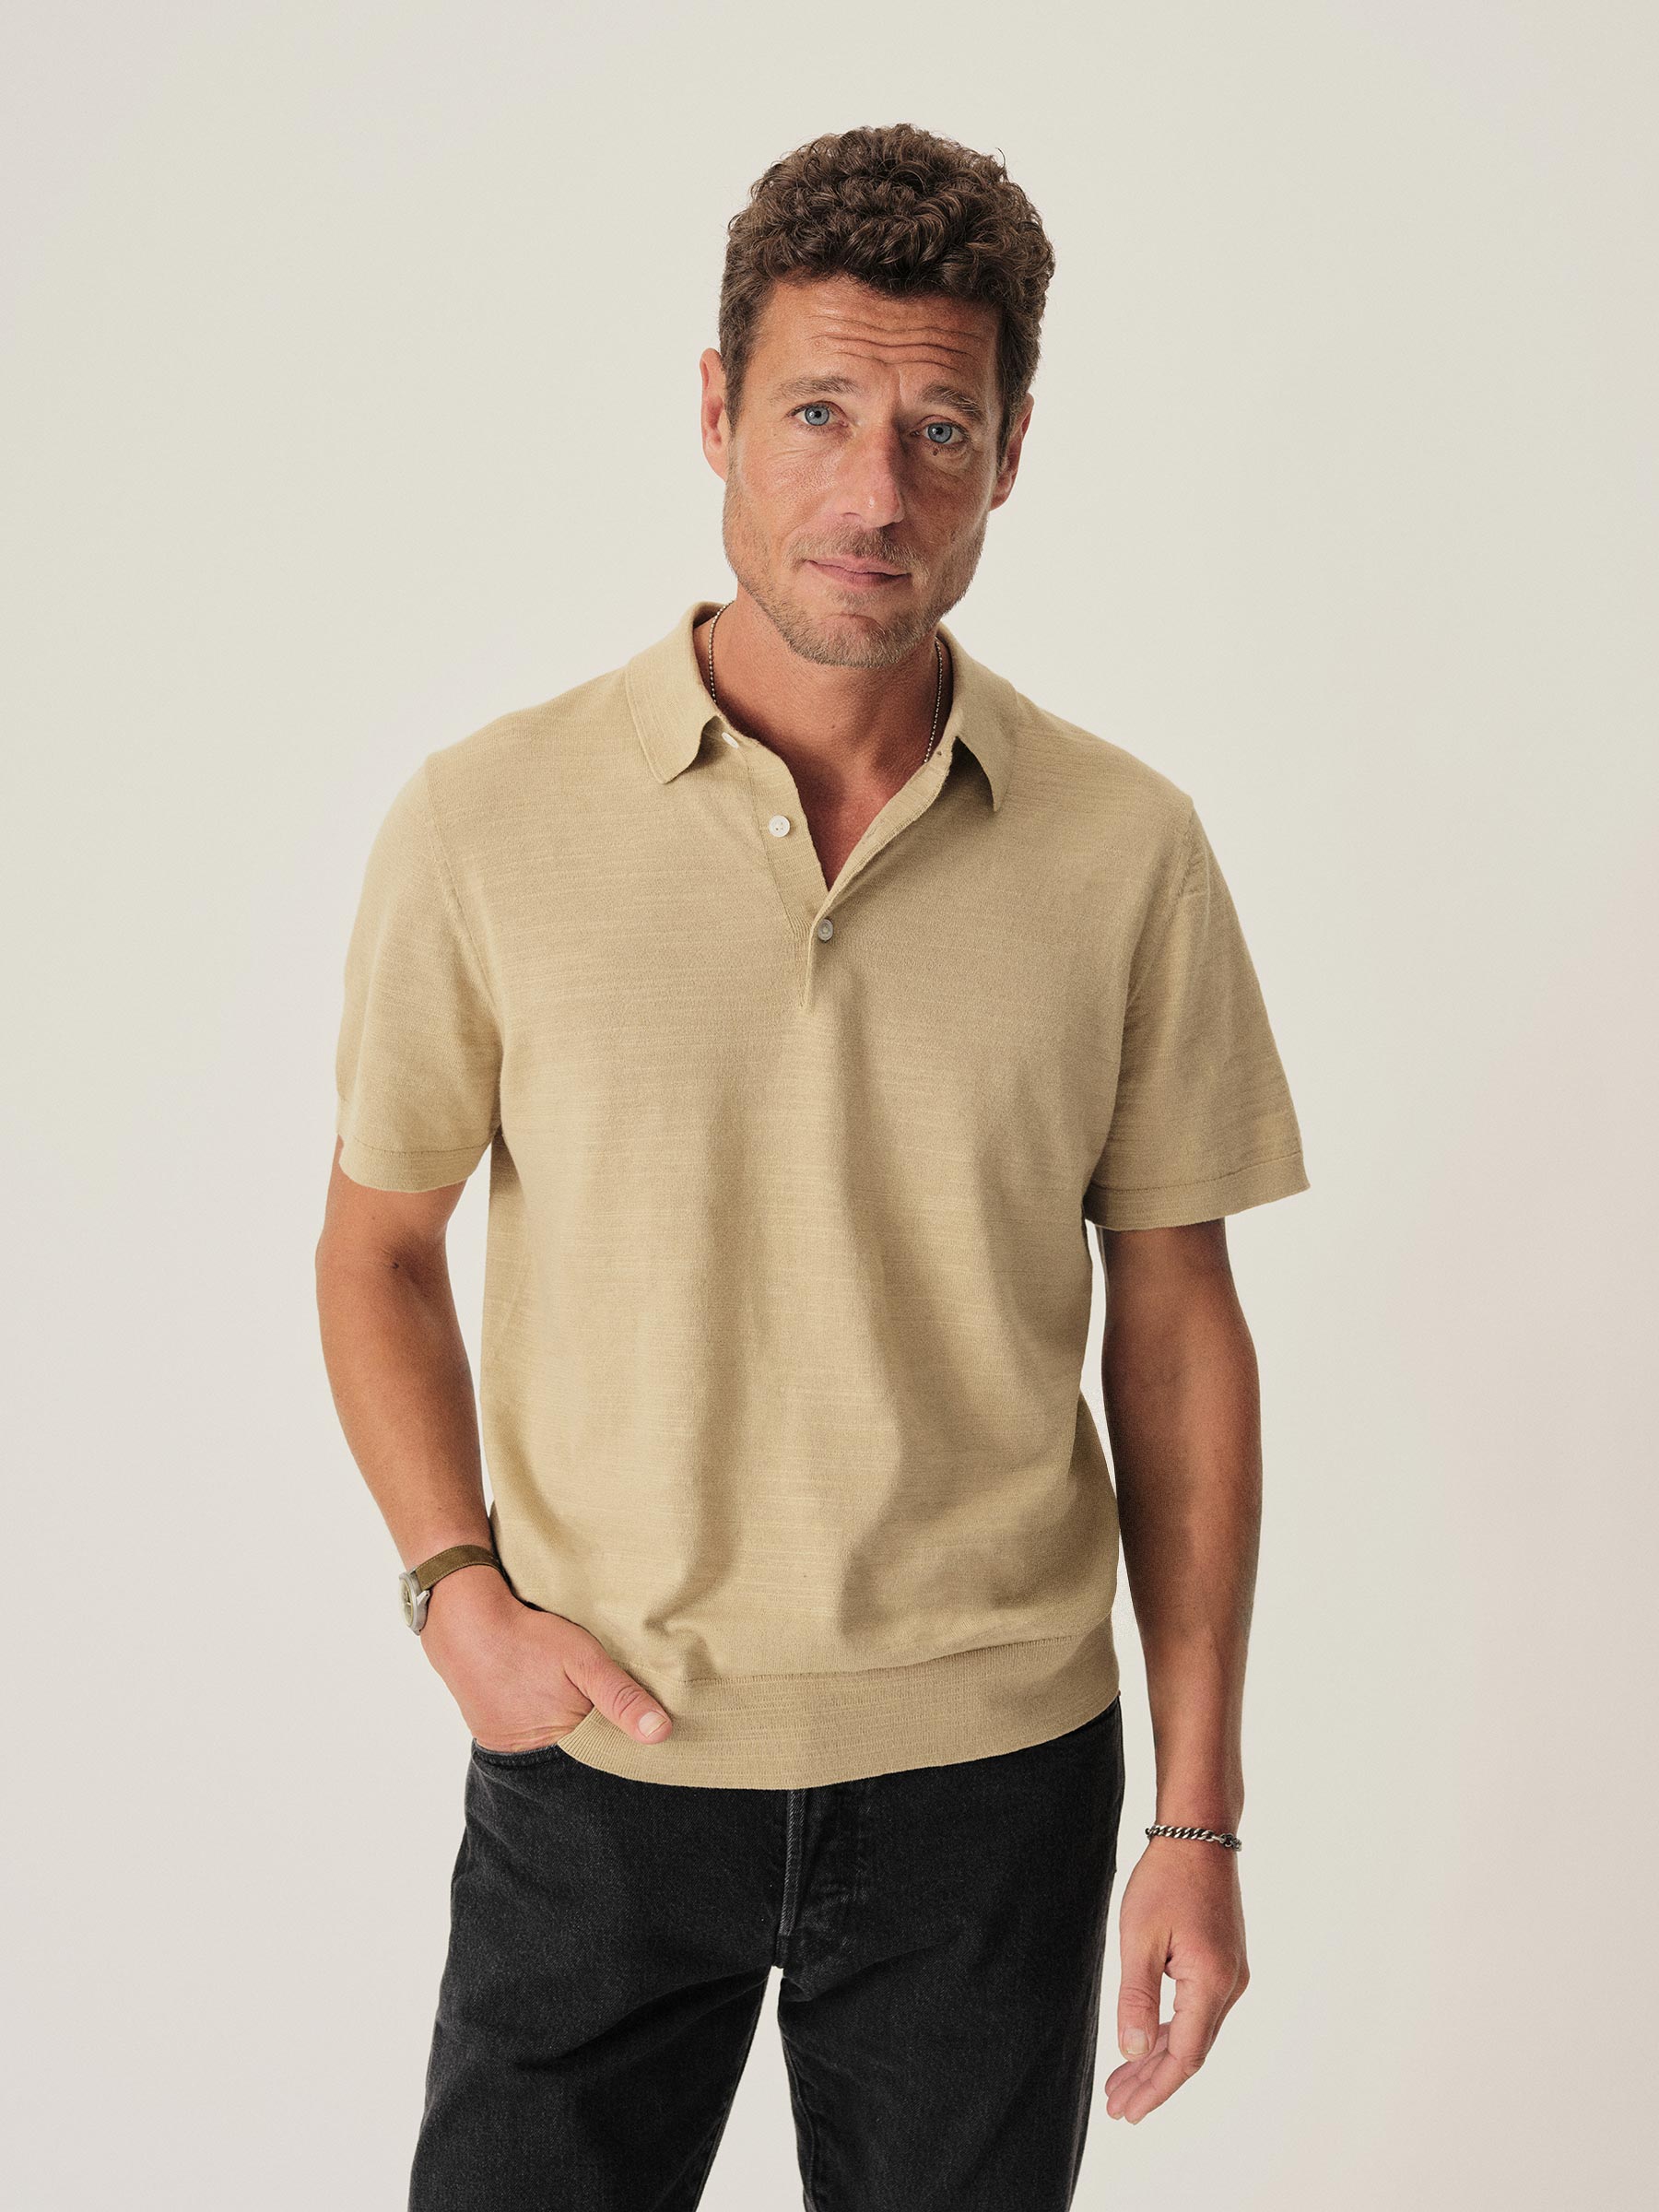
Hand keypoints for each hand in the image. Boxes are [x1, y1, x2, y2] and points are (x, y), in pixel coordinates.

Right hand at [420, 1566, 672, 1752]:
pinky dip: (539, 1720)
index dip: (622, 1736)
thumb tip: (660, 1733)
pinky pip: (526, 1736)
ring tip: (569, 1697)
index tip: (641, 1721)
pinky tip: (544, 1697)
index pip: (605, 1754)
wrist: (464, 1623)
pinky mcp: (491, 1733)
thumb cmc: (528, 1639)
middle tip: (602, 1702)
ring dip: (566, 1727)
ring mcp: (509, 1746)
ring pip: (553, 1745)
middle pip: (579, 1753)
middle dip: (595, 1733)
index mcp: (563, 1742)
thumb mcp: (585, 1660)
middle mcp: (534, 1755)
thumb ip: (621, 1697)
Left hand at [1103, 1837, 1248, 2123]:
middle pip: (1191, 2052)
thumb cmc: (1165, 1879)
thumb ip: (1137, 1997)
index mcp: (1210, 1983)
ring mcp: (1230, 1975)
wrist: (1199, 1832)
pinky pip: (1197, 2012)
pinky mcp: (1222, 1963)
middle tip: (1117, 2108)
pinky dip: (1170, 2032)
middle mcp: (1229, 1986)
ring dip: (1159, 2059)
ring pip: (1194, 2033)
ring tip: (1122, 2084)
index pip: (1184, 2057)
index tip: (1126, 2113)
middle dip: (1152, 2082)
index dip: (1155, 2089)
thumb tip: (1133, 2052)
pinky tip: (1146, 2043)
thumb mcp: (1139, 1937)